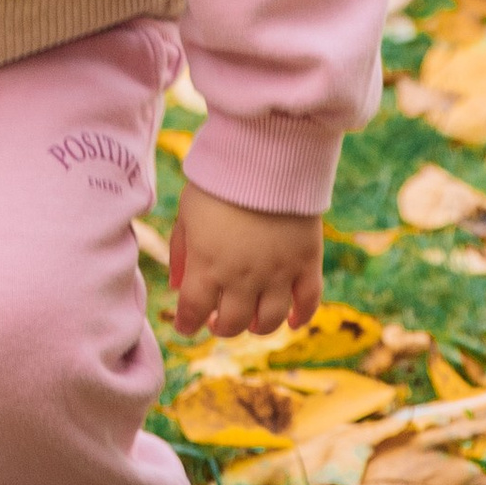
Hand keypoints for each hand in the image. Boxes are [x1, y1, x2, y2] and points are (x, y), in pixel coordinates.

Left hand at [169, 185, 324, 342]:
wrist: (266, 156)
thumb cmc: (219, 182)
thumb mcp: (187, 212)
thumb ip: (181, 251)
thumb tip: (177, 286)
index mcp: (207, 265)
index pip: (193, 311)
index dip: (188, 324)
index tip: (187, 326)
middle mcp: (242, 277)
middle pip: (232, 323)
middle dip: (221, 327)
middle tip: (218, 319)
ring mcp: (277, 272)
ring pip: (268, 321)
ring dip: (257, 327)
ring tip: (251, 320)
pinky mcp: (306, 262)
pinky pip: (309, 302)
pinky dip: (301, 317)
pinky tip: (293, 321)